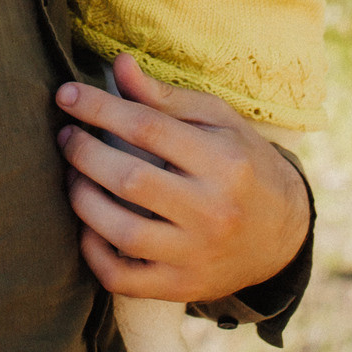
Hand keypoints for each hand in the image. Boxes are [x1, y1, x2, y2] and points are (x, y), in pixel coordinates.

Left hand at [53, 54, 310, 303]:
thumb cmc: (244, 164)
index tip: (67, 95)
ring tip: (74, 176)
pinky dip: (93, 253)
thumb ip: (165, 98)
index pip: (147, 127)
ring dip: (82, 199)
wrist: (284, 233)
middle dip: (84, 152)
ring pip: (121, 231)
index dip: (99, 107)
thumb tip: (119, 66)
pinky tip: (88, 227)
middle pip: (129, 179)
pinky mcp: (182, 286)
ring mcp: (196, 254)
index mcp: (223, 161)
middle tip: (67, 137)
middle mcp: (212, 210)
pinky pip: (122, 278)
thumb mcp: (219, 121)